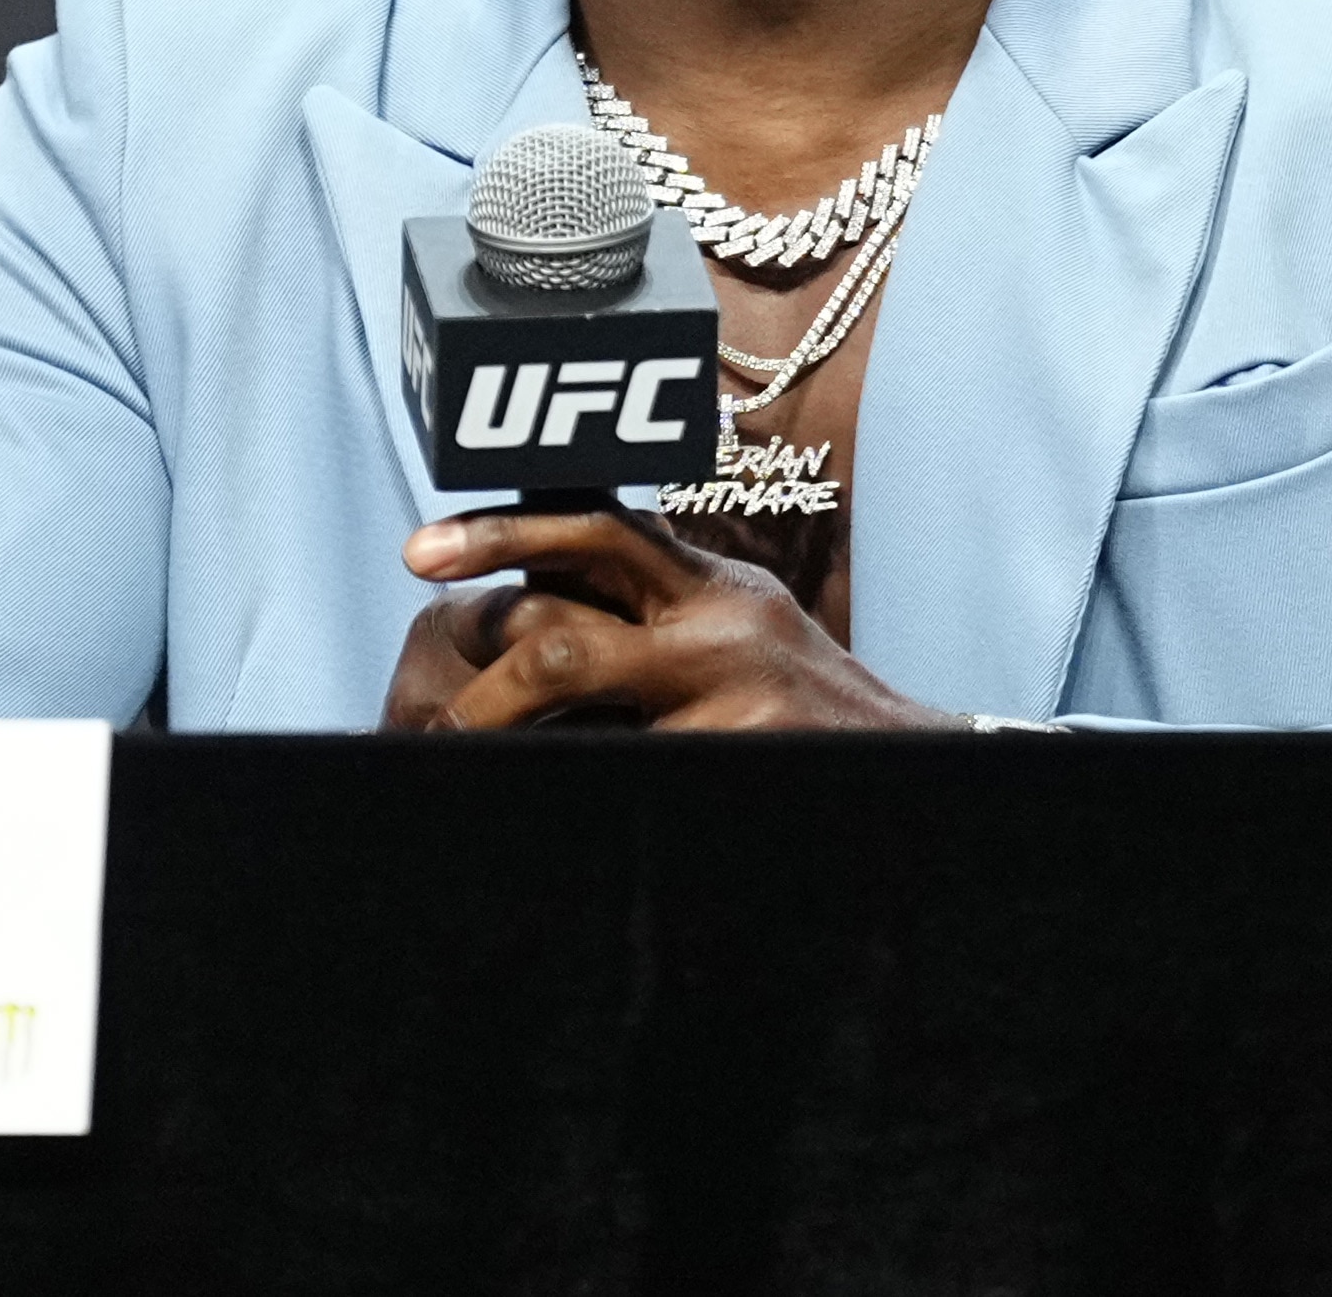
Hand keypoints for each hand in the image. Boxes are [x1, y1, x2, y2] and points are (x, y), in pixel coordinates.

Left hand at [384, 508, 962, 731]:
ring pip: (577, 691)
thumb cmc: (799, 706)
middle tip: (423, 716)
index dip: (502, 535)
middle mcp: (720, 620)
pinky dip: (578, 781)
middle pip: (563, 620)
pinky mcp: (742, 750)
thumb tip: (532, 605)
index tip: (421, 551)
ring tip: (462, 759)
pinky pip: (626, 767)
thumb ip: (655, 612)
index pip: (595, 529)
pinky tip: (549, 802)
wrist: (910, 764)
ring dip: (504, 730)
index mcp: (710, 582)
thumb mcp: (738, 632)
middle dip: (478, 669)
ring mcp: (732, 689)